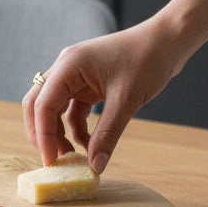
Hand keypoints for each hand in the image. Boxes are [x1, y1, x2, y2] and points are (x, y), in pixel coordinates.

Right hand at [22, 18, 185, 172]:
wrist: (169, 40)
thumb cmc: (148, 60)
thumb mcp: (127, 101)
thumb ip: (107, 135)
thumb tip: (95, 166)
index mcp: (68, 66)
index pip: (42, 105)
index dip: (43, 136)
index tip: (50, 161)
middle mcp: (65, 69)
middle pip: (38, 105)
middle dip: (42, 133)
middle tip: (52, 159)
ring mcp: (75, 75)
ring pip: (53, 108)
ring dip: (58, 132)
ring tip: (71, 155)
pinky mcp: (86, 82)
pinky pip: (72, 109)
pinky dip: (76, 127)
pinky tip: (88, 143)